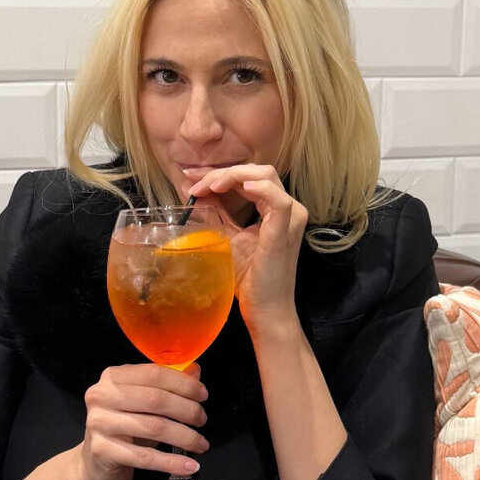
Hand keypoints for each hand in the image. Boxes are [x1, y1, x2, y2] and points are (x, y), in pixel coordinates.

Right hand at [78, 362, 208, 479]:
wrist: (93, 464)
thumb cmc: (123, 429)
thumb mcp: (143, 403)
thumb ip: (167, 385)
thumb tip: (195, 371)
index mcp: (113, 377)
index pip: (154, 373)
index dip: (183, 383)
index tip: (202, 395)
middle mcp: (102, 396)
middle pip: (156, 400)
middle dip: (187, 410)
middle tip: (202, 420)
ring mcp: (99, 423)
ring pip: (154, 428)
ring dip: (185, 437)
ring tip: (201, 444)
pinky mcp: (102, 450)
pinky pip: (145, 457)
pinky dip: (172, 462)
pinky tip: (190, 465)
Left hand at [182, 164, 307, 331]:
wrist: (265, 309)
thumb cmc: (249, 279)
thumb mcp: (226, 237)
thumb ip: (215, 213)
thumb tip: (190, 190)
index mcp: (274, 209)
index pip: (247, 177)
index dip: (218, 173)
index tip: (190, 177)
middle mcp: (287, 209)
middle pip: (256, 171)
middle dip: (221, 172)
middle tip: (194, 180)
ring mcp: (290, 218)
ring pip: (265, 176)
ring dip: (233, 176)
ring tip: (210, 186)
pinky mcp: (285, 230)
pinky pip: (276, 199)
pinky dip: (258, 187)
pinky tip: (238, 186)